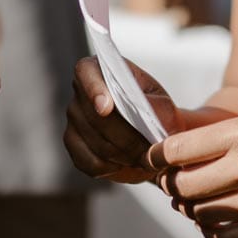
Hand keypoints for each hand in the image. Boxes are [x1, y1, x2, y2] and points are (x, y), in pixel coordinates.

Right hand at [62, 56, 180, 184]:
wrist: (153, 136)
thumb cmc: (157, 114)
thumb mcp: (164, 105)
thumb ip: (155, 106)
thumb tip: (145, 110)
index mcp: (102, 70)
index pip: (86, 71)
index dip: (94, 89)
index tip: (107, 108)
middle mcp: (82, 91)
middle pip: (95, 117)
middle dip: (126, 138)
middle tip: (149, 151)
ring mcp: (74, 118)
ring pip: (95, 142)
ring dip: (123, 155)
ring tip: (143, 158)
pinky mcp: (73, 144)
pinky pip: (88, 161)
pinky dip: (110, 167)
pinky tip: (124, 163)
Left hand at [150, 112, 237, 237]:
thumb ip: (222, 138)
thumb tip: (176, 155)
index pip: (177, 150)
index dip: (157, 157)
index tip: (154, 160)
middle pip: (182, 186)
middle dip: (171, 186)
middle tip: (173, 184)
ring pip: (200, 214)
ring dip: (191, 210)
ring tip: (196, 201)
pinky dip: (213, 231)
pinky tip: (217, 221)